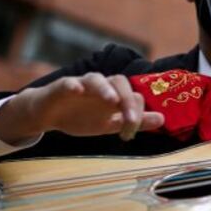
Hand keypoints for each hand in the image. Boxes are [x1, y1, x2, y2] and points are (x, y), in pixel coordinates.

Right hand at [0, 73, 164, 143]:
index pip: (133, 96)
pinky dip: (73, 85)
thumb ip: (134, 122)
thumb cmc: (80, 116)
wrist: (48, 115)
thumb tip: (162, 119)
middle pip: (119, 82)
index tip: (132, 131)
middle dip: (127, 100)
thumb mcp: (110, 124)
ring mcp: (81, 84)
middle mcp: (100, 86)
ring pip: (96, 79)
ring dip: (105, 88)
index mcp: (114, 94)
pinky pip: (67, 82)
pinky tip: (77, 90)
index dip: (137, 112)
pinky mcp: (61, 87)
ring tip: (111, 100)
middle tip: (129, 120)